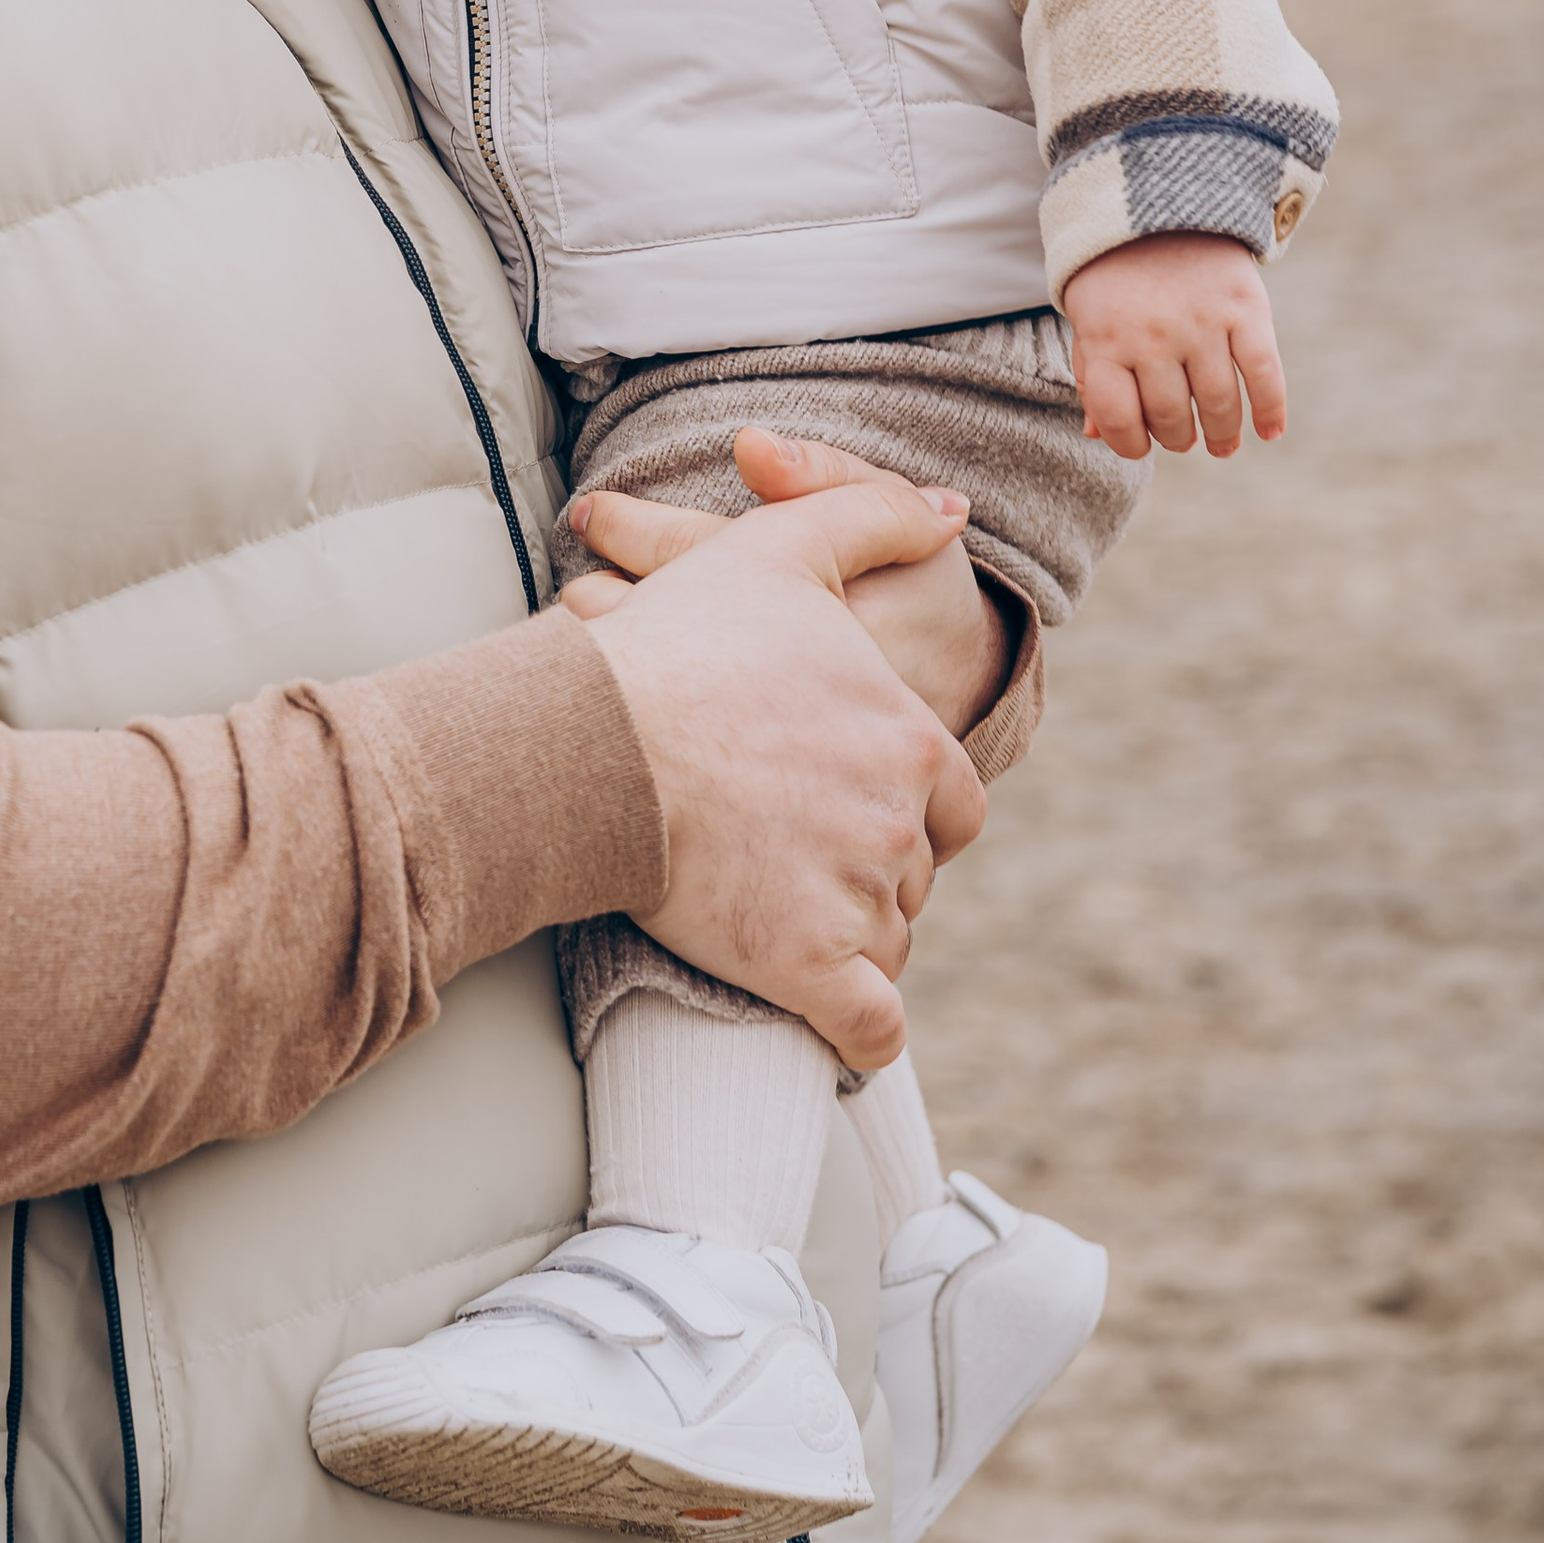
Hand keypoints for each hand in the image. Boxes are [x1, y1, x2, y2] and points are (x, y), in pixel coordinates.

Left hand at [563, 428, 1013, 739]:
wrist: (961, 692)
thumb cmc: (914, 588)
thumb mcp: (891, 515)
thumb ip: (822, 475)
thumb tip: (749, 447)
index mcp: (824, 610)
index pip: (699, 557)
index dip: (631, 528)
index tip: (590, 513)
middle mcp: (799, 687)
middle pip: (666, 636)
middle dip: (600, 606)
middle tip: (572, 587)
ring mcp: (784, 751)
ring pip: (659, 706)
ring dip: (605, 664)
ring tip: (580, 636)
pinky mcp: (769, 793)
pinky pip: (684, 761)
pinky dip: (633, 726)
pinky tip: (608, 702)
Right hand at [579, 473, 988, 1072]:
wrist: (590, 737)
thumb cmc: (678, 642)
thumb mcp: (780, 548)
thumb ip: (872, 515)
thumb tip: (953, 510)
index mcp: (908, 737)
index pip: (950, 803)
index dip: (903, 811)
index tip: (840, 808)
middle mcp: (897, 822)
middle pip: (913, 876)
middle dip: (868, 875)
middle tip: (793, 859)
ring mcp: (855, 898)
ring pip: (887, 946)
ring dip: (848, 943)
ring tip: (779, 915)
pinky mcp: (806, 966)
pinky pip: (870, 1027)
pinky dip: (857, 1032)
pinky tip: (830, 1022)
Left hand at [1064, 231, 1285, 459]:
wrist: (1159, 199)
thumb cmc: (1116, 274)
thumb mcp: (1089, 316)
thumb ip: (1093, 374)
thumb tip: (1096, 434)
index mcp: (1105, 338)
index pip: (1117, 417)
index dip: (1129, 444)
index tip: (1141, 445)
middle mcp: (1152, 335)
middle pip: (1172, 416)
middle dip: (1179, 438)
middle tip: (1185, 438)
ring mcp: (1201, 322)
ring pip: (1219, 404)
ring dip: (1223, 434)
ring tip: (1222, 443)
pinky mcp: (1245, 307)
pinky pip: (1264, 373)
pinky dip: (1271, 409)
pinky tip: (1270, 431)